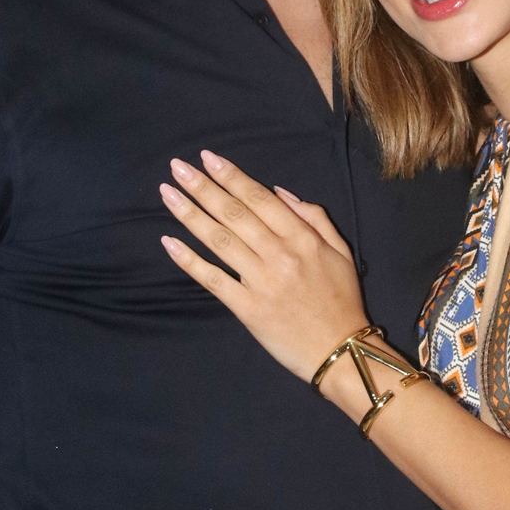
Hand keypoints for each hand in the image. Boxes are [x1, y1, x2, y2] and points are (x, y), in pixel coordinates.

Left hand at [160, 152, 368, 379]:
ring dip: (190, 214)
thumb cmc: (342, 300)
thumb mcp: (340, 251)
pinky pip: (213, 280)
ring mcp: (261, 282)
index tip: (208, 159)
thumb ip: (313, 217)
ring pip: (219, 240)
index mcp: (302, 238)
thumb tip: (279, 192)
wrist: (341, 351)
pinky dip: (189, 260)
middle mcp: (279, 255)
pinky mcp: (247, 308)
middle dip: (203, 187)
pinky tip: (169, 242)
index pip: (259, 199)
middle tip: (177, 167)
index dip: (231, 177)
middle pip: (234, 213)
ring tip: (167, 193)